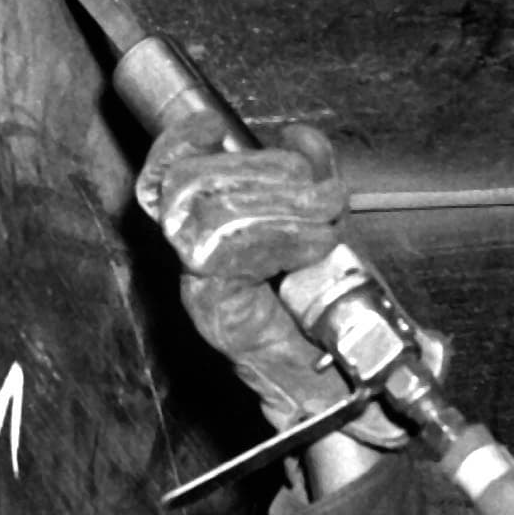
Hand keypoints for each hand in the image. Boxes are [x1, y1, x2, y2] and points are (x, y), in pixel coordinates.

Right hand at [135, 114, 411, 450]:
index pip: (162, 179)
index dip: (176, 144)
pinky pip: (231, 258)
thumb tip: (298, 138)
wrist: (351, 387)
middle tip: (317, 191)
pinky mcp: (221, 320)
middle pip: (186, 188)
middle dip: (260, 173)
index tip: (210, 127)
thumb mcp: (324, 224)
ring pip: (207, 218)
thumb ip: (308, 177)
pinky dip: (280, 238)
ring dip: (279, 205)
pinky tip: (311, 245)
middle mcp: (195, 264)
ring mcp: (204, 294)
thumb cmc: (334, 315)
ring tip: (323, 220)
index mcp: (212, 234)